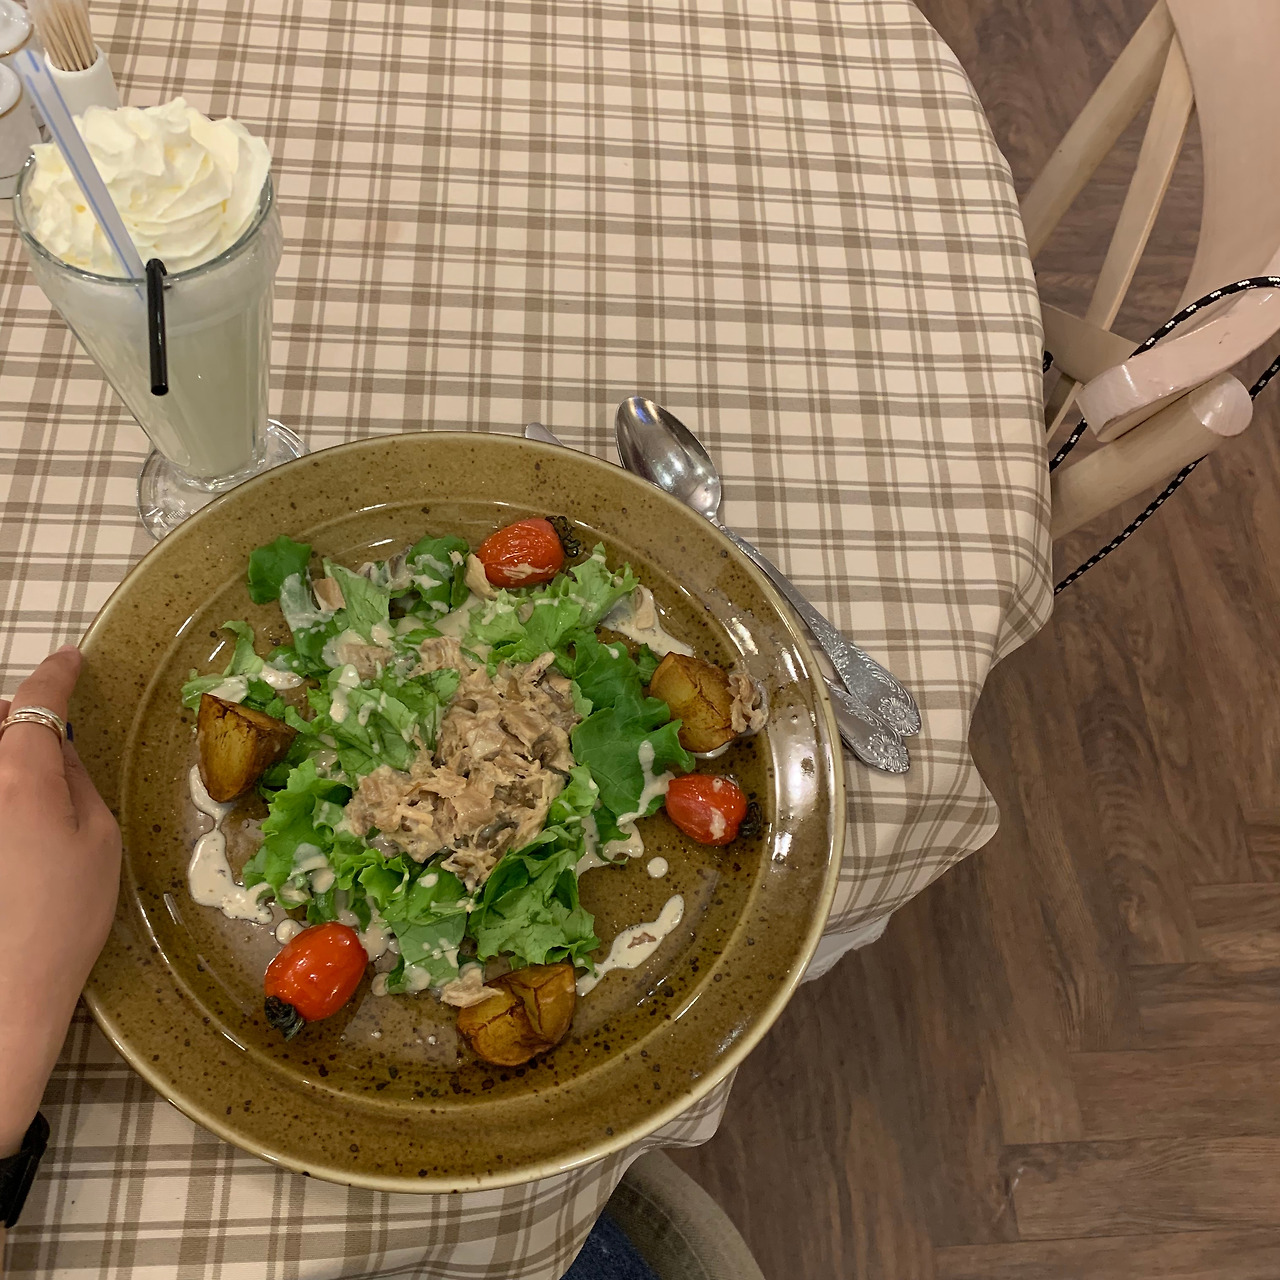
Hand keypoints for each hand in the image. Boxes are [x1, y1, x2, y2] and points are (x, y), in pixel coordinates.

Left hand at [0, 648, 120, 1157]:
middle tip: (44, 735)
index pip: (38, 700)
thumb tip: (62, 748)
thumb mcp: (99, 839)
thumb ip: (78, 780)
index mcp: (21, 773)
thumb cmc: (64, 918)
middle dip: (13, 716)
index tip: (72, 659)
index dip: (57, 675)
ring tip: (22, 778)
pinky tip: (12, 819)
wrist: (3, 991)